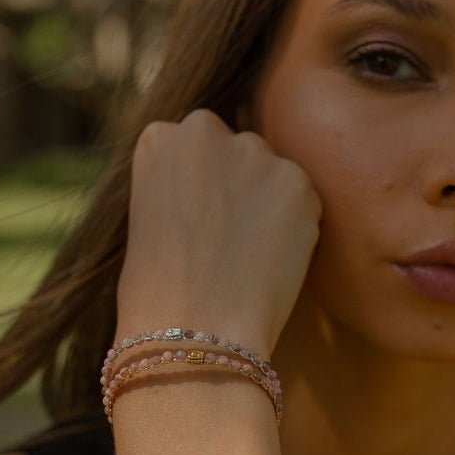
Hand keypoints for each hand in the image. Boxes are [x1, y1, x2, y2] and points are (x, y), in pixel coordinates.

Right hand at [116, 109, 321, 355]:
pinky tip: (273, 265)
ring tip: (251, 259)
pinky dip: (298, 231)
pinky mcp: (297, 181)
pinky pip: (305, 203)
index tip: (200, 225)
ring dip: (271, 206)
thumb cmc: (158, 293)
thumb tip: (219, 195)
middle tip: (232, 242)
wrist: (193, 325)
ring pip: (275, 175)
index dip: (203, 191)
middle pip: (238, 152)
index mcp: (160, 138)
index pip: (196, 146)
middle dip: (240, 187)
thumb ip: (182, 189)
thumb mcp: (149, 221)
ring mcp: (254, 152)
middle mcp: (205, 129)